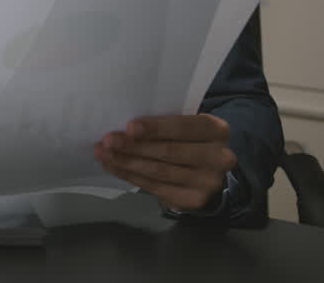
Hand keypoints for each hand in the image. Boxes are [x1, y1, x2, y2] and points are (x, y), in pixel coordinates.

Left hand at [94, 113, 236, 211]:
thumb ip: (163, 124)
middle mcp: (219, 157)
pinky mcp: (194, 200)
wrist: (205, 170)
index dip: (155, 128)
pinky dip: (130, 176)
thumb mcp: (184, 125)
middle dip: (134, 146)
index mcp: (216, 129)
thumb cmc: (186, 139)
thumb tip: (124, 127)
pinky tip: (113, 166)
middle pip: (169, 151)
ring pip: (159, 171)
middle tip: (107, 141)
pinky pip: (155, 187)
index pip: (183, 127)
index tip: (129, 127)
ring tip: (104, 153)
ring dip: (126, 162)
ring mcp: (208, 182)